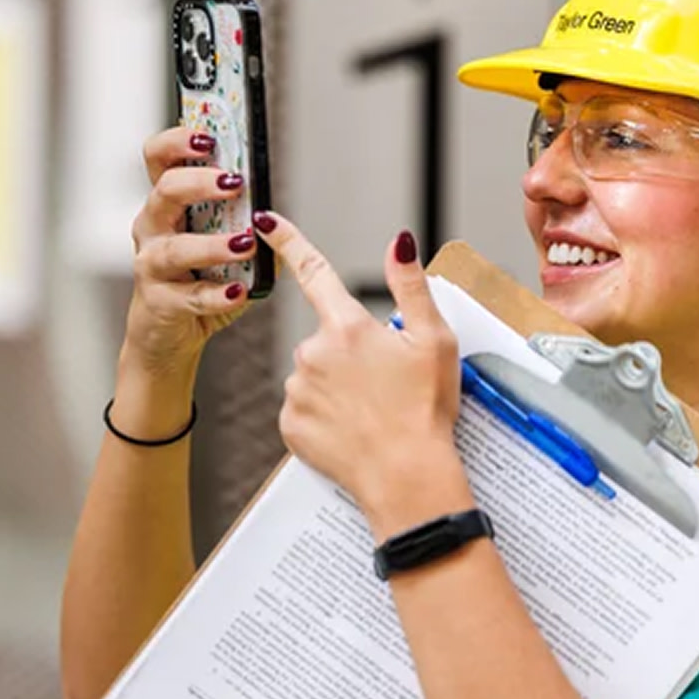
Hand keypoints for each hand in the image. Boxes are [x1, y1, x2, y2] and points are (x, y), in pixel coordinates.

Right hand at [124, 127, 258, 376]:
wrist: (168, 336)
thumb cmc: (194, 282)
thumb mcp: (220, 245)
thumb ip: (244, 225)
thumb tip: (274, 217)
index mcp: (166, 205)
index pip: (159, 158)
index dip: (177, 142)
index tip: (207, 137)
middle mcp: (152, 228)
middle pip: (165, 191)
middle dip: (199, 182)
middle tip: (234, 184)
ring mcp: (151, 265)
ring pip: (175, 248)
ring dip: (213, 244)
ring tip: (244, 244)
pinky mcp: (159, 302)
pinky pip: (189, 295)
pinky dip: (216, 294)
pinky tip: (238, 292)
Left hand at [255, 212, 464, 517]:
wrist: (407, 476)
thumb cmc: (425, 411)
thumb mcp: (433, 340)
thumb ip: (411, 286)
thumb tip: (399, 242)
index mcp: (348, 327)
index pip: (315, 272)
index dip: (288, 241)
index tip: (265, 221)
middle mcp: (313, 353)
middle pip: (324, 340)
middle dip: (346, 355)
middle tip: (382, 385)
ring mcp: (298, 390)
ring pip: (311, 377)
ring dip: (333, 388)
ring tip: (369, 412)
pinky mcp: (290, 425)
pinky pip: (302, 411)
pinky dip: (322, 418)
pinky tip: (349, 430)